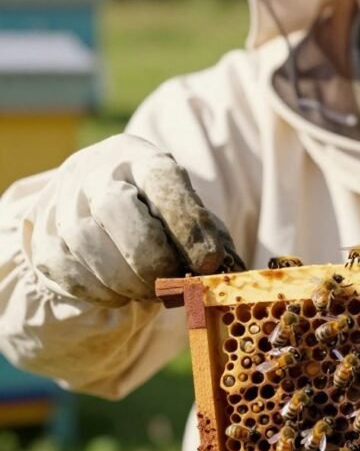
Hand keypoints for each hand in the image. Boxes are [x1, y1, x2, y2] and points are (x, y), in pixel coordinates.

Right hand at [30, 134, 244, 306]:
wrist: (97, 204)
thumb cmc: (158, 213)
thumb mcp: (187, 211)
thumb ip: (208, 238)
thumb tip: (225, 273)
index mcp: (140, 157)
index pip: (162, 179)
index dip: (188, 224)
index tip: (209, 262)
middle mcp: (94, 171)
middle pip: (115, 207)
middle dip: (151, 256)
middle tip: (175, 281)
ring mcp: (61, 202)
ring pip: (85, 243)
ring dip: (127, 281)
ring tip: (153, 291)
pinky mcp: (42, 237)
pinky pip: (65, 271)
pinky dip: (100, 292)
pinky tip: (122, 294)